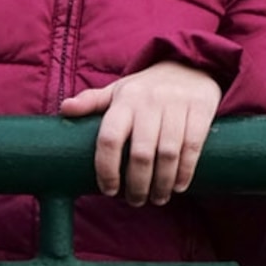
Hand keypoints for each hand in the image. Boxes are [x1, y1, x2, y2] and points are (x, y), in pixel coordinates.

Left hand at [60, 60, 221, 206]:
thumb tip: (64, 109)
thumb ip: (92, 101)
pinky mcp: (201, 109)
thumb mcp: (118, 90)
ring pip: (168, 154)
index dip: (106, 169)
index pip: (109, 138)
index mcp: (124, 100)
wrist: (191, 64)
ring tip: (158, 199)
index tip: (108, 189)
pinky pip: (193, 147)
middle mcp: (150, 102)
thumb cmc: (147, 88)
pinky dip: (185, 172)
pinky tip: (179, 186)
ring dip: (162, 184)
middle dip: (137, 185)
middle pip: (141, 154)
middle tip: (135, 201)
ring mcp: (177, 105)